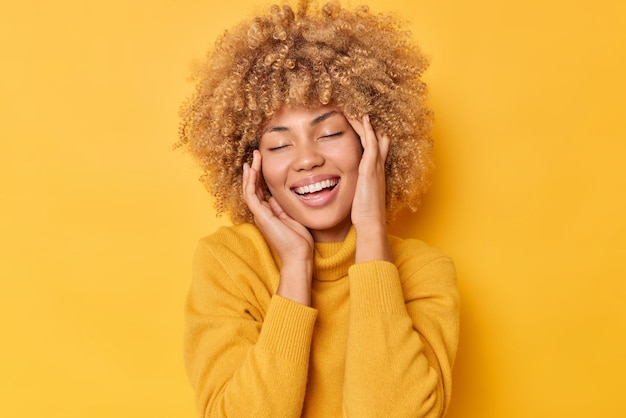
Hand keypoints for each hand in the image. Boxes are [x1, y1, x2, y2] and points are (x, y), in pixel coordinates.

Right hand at [243, 150, 313, 303]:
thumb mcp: (293, 217)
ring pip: (249, 189)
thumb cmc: (300, 240)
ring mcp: (260, 215)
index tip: (263, 161)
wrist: (299, 256)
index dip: (260, 175)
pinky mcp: (261, 216)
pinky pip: (251, 196)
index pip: (261, 190)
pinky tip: (252, 170)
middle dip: (253, 170)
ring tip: (252, 158)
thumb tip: (281, 194)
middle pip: (253, 187)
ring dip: (250, 173)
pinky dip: (250, 182)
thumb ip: (285, 207)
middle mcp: (262, 213)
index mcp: (270, 212)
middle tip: (256, 154)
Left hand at [348, 115, 391, 262]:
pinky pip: (371, 144)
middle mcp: (378, 166)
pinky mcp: (370, 168)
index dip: (368, 134)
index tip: (359, 123)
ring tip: (357, 108)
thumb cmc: (363, 213)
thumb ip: (356, 188)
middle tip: (360, 110)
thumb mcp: (359, 196)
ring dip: (366, 123)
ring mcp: (376, 166)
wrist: (370, 223)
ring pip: (374, 137)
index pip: (374, 147)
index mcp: (374, 172)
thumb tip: (350, 187)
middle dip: (370, 125)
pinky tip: (363, 118)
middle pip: (377, 138)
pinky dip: (368, 130)